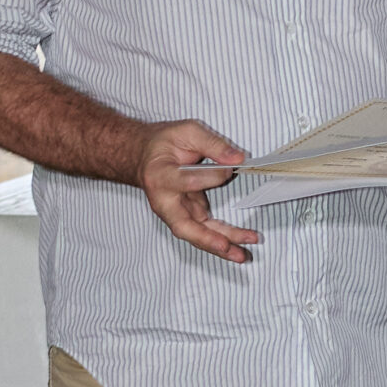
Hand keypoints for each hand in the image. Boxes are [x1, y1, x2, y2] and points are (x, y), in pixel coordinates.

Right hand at [136, 120, 260, 263]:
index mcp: (161, 176)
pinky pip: (205, 232)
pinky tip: (240, 247)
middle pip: (184, 226)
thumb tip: (238, 158)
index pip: (187, 181)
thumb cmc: (164, 143)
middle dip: (207, 239)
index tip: (230, 168)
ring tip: (242, 255)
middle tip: (227, 246)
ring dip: (220, 247)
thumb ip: (212, 144)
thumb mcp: (187, 132)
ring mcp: (174, 213)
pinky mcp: (187, 217)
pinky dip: (223, 240)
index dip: (211, 176)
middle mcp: (164, 200)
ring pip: (196, 236)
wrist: (144, 156)